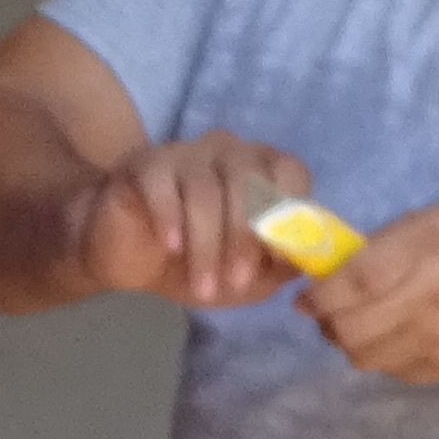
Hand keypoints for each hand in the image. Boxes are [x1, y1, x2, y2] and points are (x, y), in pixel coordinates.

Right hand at [73, 130, 310, 308]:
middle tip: (237, 282)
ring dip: (207, 244)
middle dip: (244, 236)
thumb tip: (309, 260)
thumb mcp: (248, 276)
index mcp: (262, 170)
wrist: (129, 258)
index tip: (278, 259)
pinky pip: (162, 184)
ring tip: (203, 288)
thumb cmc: (197, 261)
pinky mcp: (144, 164)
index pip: (289, 171)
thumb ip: (279, 265)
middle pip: (247, 179)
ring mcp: (185, 153)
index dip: (289, 213)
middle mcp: (228, 151)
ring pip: (204, 190)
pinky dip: (170, 217)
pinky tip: (170, 246)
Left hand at [297, 204, 438, 384]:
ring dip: (353, 341)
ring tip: (366, 322)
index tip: (308, 296)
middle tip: (330, 311)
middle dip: (329, 321)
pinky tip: (403, 334)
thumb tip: (332, 273)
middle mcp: (433, 300)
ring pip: (364, 356)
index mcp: (429, 250)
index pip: (352, 283)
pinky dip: (386, 354)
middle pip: (349, 328)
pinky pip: (393, 370)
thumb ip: (385, 245)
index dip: (319, 294)